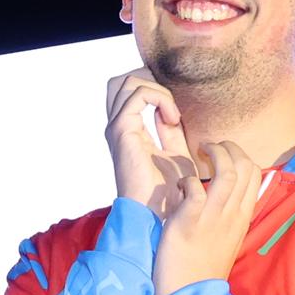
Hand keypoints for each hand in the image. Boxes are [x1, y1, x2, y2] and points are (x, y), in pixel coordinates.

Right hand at [105, 66, 193, 207]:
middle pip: (121, 82)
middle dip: (151, 81)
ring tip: (173, 113)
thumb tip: (170, 112)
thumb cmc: (169, 191)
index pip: (130, 92)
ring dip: (158, 90)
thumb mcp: (176, 153)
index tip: (177, 115)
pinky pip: (138, 95)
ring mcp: (117, 127)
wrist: (159, 213)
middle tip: (172, 104)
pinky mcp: (122, 130)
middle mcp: (118, 126)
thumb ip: (170, 131)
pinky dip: (161, 99)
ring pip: (127, 82)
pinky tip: (173, 119)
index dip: (155, 90)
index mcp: (127, 131)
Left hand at [149, 137, 262, 294]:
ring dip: (213, 152)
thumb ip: (230, 214)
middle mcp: (233, 214)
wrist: (188, 294)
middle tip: (209, 147)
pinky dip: (187, 179)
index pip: (255, 173)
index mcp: (243, 216)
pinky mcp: (190, 221)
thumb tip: (229, 195)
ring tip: (198, 150)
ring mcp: (213, 217)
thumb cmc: (202, 266)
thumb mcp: (227, 237)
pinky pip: (194, 186)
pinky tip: (180, 186)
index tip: (223, 154)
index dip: (240, 155)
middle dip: (228, 146)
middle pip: (245, 165)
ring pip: (227, 169)